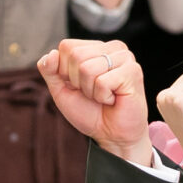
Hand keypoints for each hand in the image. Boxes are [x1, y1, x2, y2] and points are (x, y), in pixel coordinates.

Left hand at [40, 39, 150, 163]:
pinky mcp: (133, 71)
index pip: (67, 47)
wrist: (112, 135)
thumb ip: (50, 70)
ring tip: (104, 96)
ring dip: (90, 91)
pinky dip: (102, 97)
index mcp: (96, 47)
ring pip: (88, 68)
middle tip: (93, 93)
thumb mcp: (61, 90)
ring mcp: (125, 57)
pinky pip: (102, 82)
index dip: (65, 71)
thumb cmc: (89, 112)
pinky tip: (113, 99)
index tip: (79, 86)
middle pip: (76, 55)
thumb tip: (52, 53)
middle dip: (78, 82)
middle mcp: (112, 47)